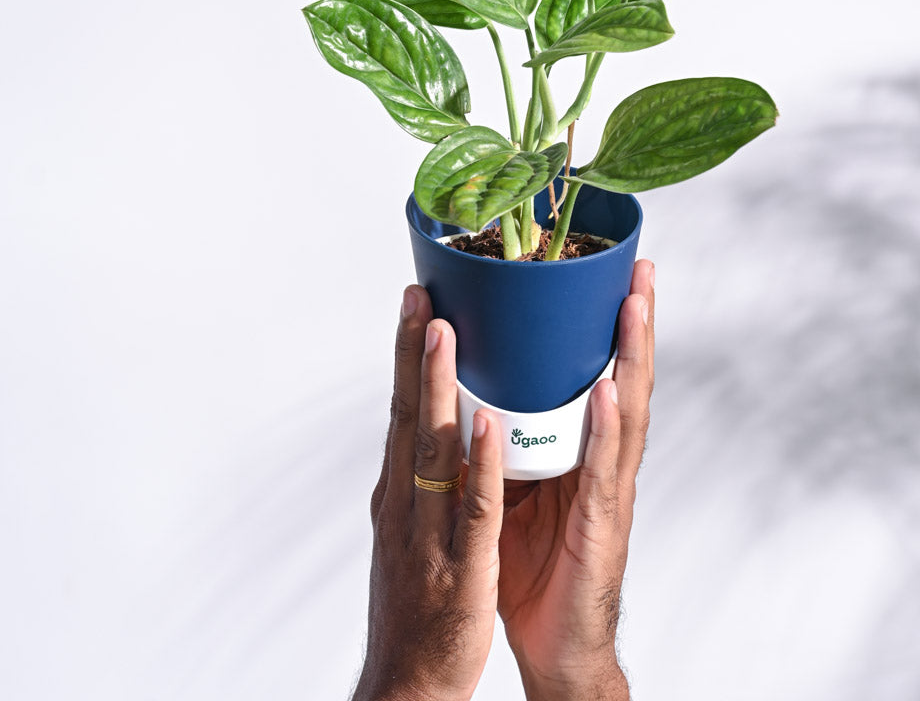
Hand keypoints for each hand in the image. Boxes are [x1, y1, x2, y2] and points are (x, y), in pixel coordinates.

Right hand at [354, 286, 503, 700]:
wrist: (408, 685)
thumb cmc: (417, 603)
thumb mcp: (412, 530)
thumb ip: (423, 480)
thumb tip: (436, 429)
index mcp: (397, 492)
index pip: (399, 410)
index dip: (404, 355)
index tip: (415, 302)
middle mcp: (404, 504)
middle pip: (406, 416)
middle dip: (412, 353)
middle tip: (420, 293)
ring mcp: (428, 535)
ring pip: (433, 451)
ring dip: (437, 389)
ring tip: (444, 332)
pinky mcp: (460, 568)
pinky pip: (473, 510)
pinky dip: (479, 465)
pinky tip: (487, 425)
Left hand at [497, 260, 655, 700]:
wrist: (555, 646)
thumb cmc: (535, 567)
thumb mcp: (513, 488)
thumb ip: (505, 442)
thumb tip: (471, 392)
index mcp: (578, 448)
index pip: (594, 372)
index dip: (599, 324)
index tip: (597, 271)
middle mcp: (602, 461)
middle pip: (623, 378)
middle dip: (631, 321)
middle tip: (635, 266)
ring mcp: (608, 492)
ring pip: (627, 412)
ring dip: (631, 356)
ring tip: (632, 304)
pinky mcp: (602, 527)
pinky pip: (603, 473)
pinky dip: (608, 430)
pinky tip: (610, 393)